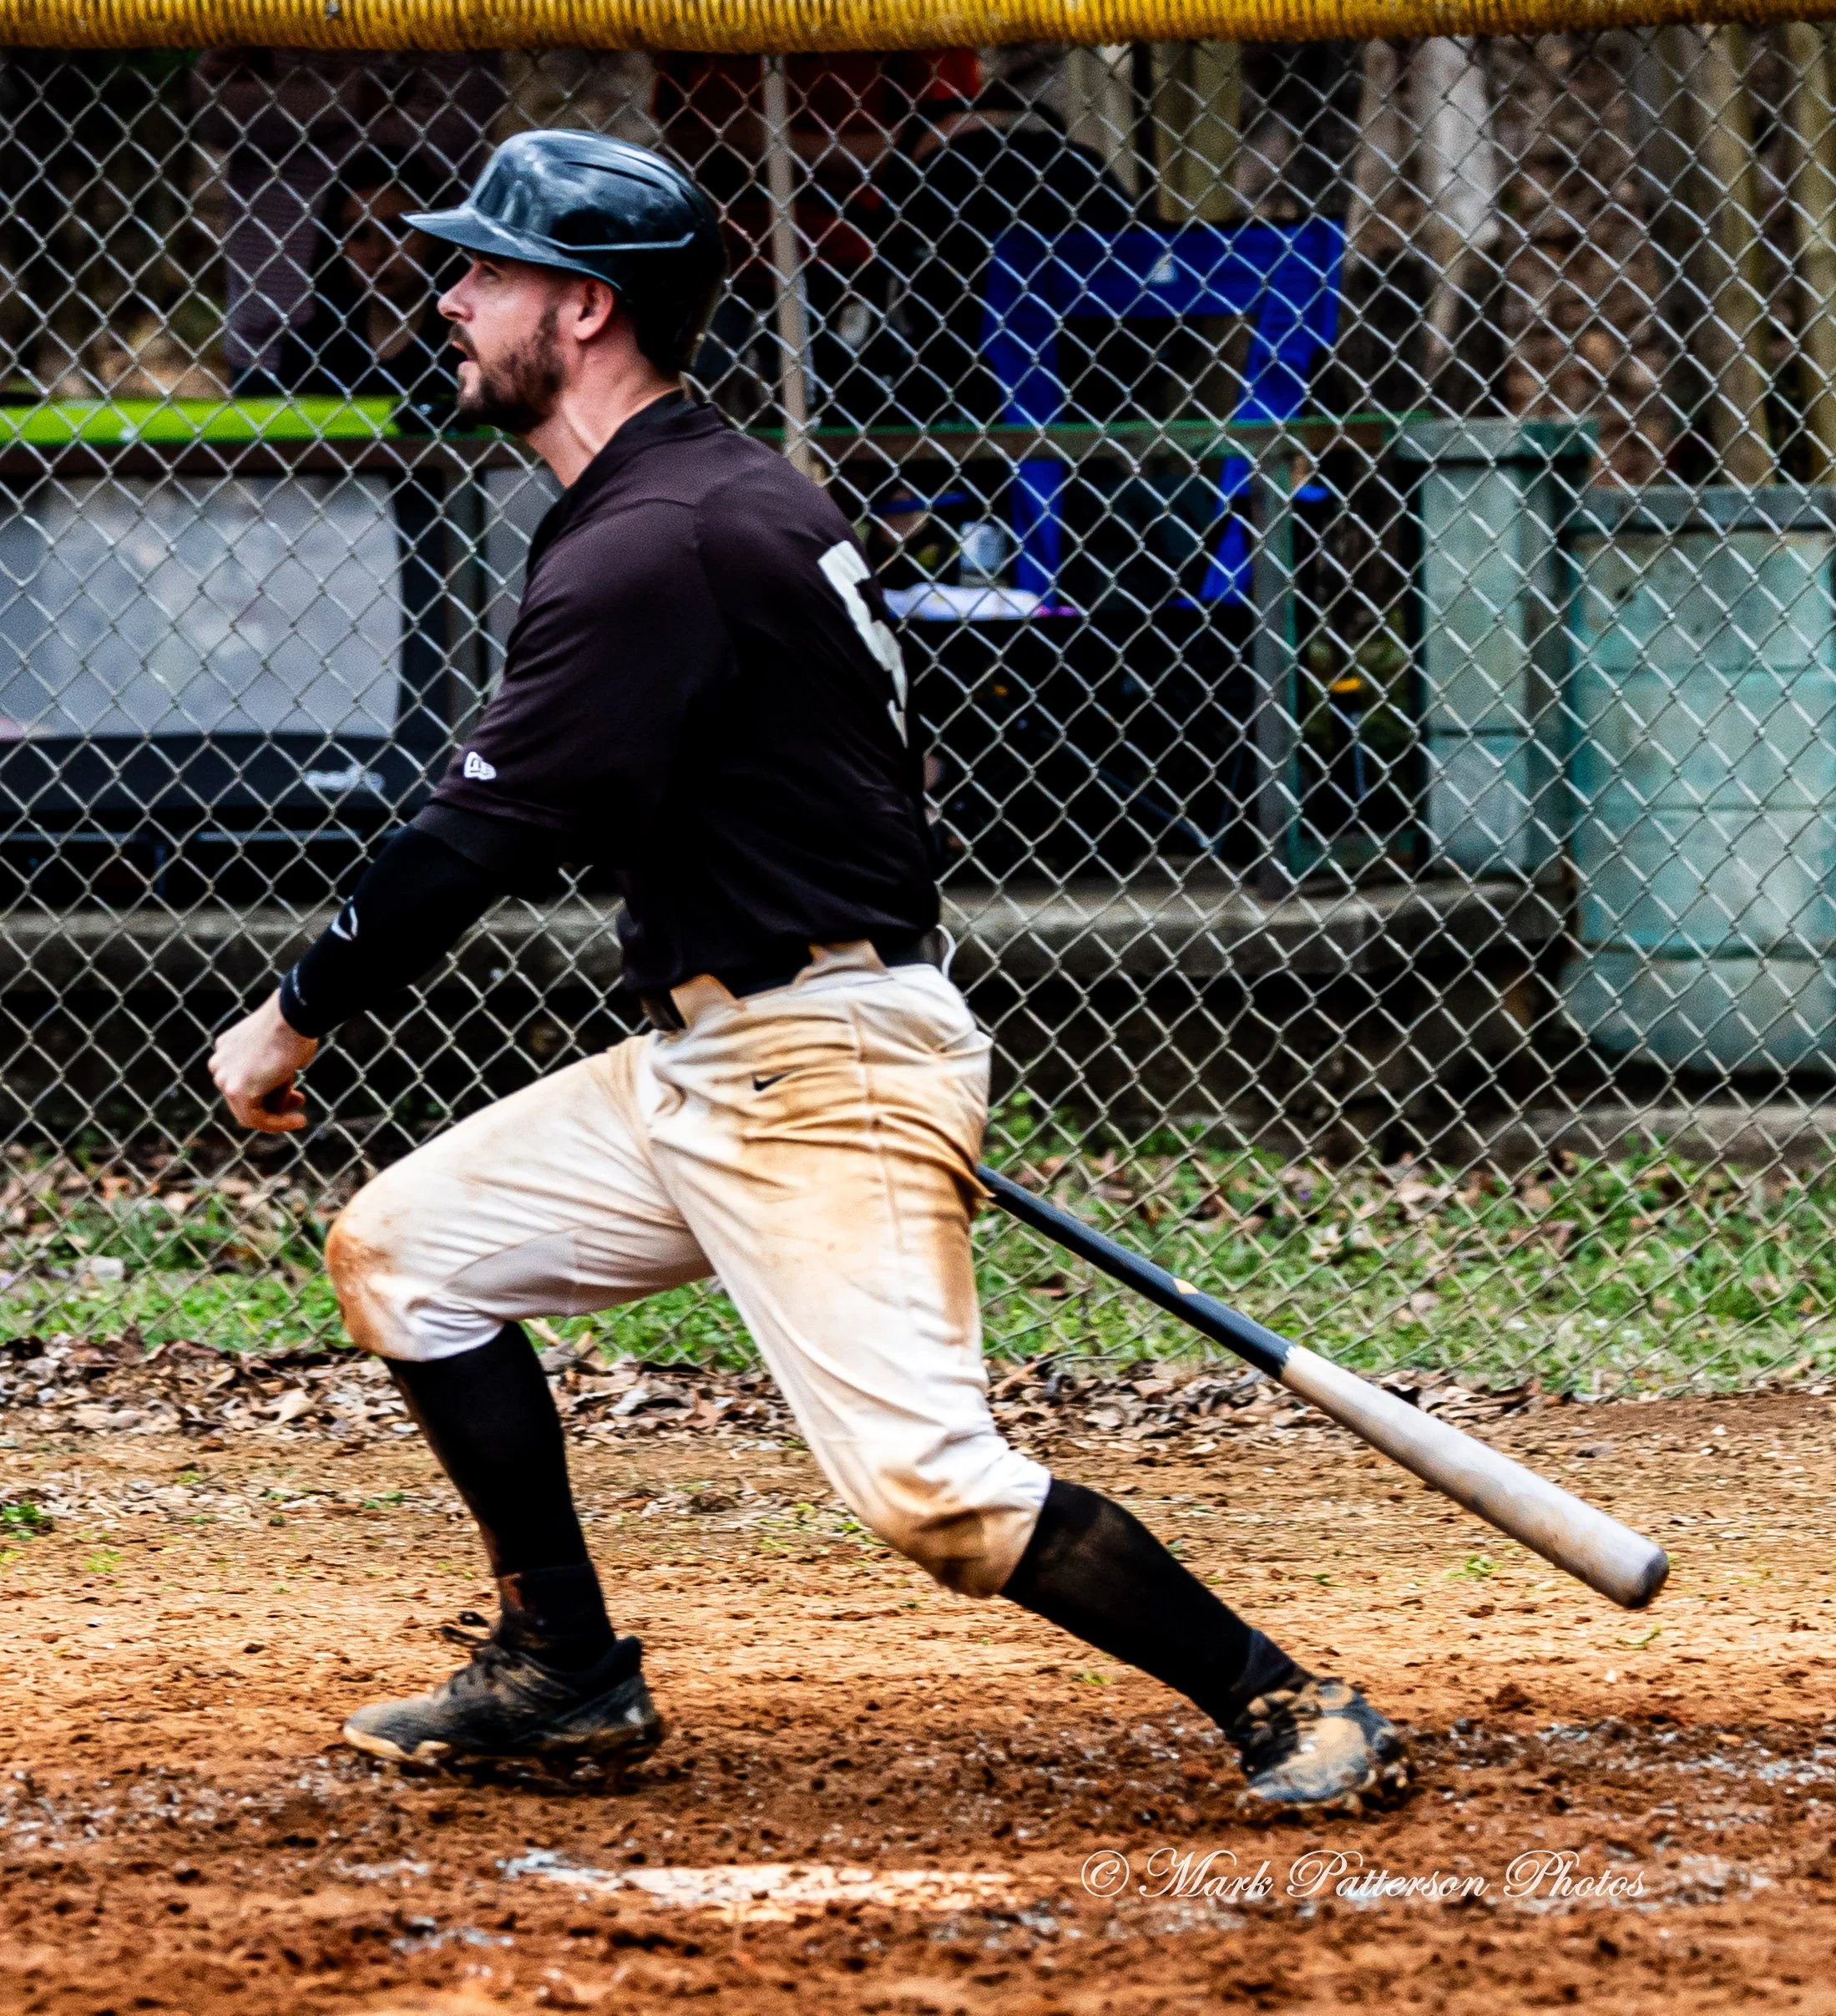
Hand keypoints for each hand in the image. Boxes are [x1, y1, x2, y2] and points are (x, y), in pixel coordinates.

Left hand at [210, 991, 318, 1133]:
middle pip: (245, 1096)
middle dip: (274, 1102)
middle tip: (299, 1101)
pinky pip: (256, 1118)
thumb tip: (280, 1084)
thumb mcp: (278, 1049)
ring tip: (299, 1117)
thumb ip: (272, 1068)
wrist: (292, 1016)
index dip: (271, 1089)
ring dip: (277, 1114)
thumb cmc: (294, 1026)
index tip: (295, 1091)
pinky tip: (298, 1121)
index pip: (245, 1079)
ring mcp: (224, 1078)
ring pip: (250, 1109)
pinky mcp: (237, 1091)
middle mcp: (219, 1064)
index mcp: (226, 1048)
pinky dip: (277, 1124)